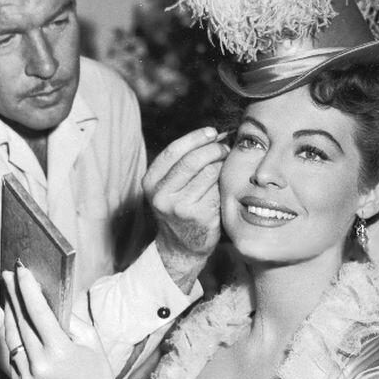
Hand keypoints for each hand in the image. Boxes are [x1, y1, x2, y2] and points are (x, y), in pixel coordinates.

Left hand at [3, 264, 126, 378]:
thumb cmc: (97, 374)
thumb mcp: (92, 342)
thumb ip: (69, 320)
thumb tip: (47, 301)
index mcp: (61, 352)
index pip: (38, 313)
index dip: (27, 289)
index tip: (20, 270)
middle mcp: (40, 365)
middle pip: (21, 322)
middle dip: (14, 296)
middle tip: (8, 276)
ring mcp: (27, 378)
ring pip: (12, 339)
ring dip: (9, 315)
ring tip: (9, 297)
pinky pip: (13, 357)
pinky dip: (15, 339)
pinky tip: (16, 325)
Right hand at [143, 126, 228, 292]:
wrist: (181, 246)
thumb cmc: (181, 208)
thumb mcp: (170, 186)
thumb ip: (183, 161)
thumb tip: (213, 133)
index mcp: (151, 182)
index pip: (174, 150)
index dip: (196, 137)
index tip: (212, 132)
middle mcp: (162, 195)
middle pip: (193, 160)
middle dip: (214, 149)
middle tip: (226, 147)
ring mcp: (180, 208)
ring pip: (209, 173)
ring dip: (223, 164)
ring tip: (227, 163)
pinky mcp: (199, 217)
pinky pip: (219, 190)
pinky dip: (225, 183)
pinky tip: (227, 183)